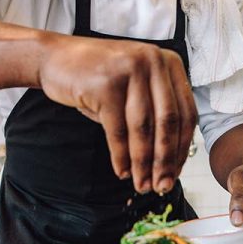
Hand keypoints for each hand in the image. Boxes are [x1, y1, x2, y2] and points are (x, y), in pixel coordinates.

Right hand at [38, 34, 196, 193]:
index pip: (186, 112)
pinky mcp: (105, 84)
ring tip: (142, 185)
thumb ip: (157, 111)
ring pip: (143, 128)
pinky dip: (120, 156)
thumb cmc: (100, 78)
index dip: (182, 148)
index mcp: (170, 62)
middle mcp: (154, 61)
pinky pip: (117, 130)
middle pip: (168, 121)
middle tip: (162, 186)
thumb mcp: (136, 86)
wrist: (56, 58)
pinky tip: (122, 172)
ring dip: (143, 163)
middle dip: (165, 160)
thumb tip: (172, 162)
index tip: (176, 172)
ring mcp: (129, 70)